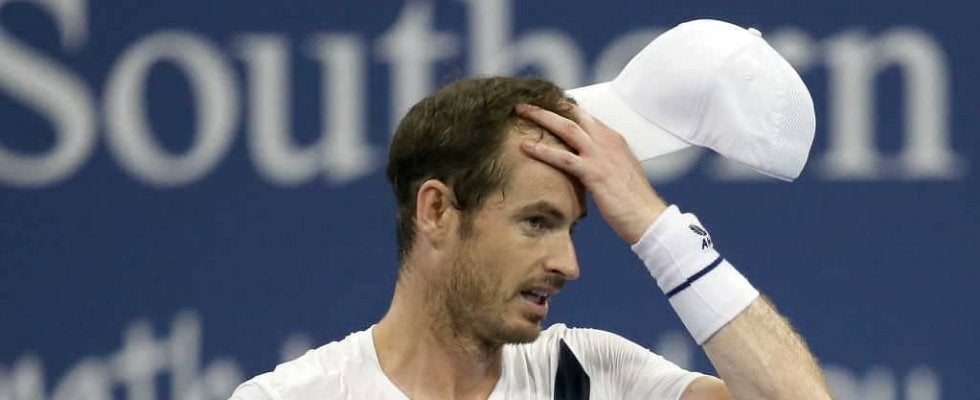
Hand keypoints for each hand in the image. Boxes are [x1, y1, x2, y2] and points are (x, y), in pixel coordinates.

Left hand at [515, 103, 667, 243]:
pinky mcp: (595, 173)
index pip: (585, 115)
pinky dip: (542, 150)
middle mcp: (608, 141)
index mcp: (614, 139)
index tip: (543, 102)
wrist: (648, 218)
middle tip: (525, 101)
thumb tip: (583, 162)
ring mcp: (601, 156)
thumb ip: (602, 161)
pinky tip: (525, 146)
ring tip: (519, 112)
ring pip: (566, 128)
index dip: (563, 107)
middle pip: (574, 114)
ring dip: (541, 117)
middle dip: (548, 105)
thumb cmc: (632, 201)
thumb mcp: (618, 172)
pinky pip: (564, 158)